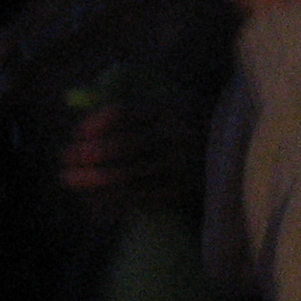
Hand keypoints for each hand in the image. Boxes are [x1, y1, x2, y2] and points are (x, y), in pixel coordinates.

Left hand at [58, 97, 197, 207]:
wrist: (237, 154)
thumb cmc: (189, 126)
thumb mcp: (171, 105)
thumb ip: (131, 107)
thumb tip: (78, 99)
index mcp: (170, 109)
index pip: (124, 113)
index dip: (94, 123)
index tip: (76, 133)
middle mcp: (176, 135)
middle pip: (121, 145)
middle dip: (86, 154)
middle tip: (63, 159)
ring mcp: (181, 166)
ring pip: (127, 174)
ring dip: (91, 179)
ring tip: (69, 179)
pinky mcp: (182, 192)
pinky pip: (139, 198)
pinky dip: (111, 200)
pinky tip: (92, 200)